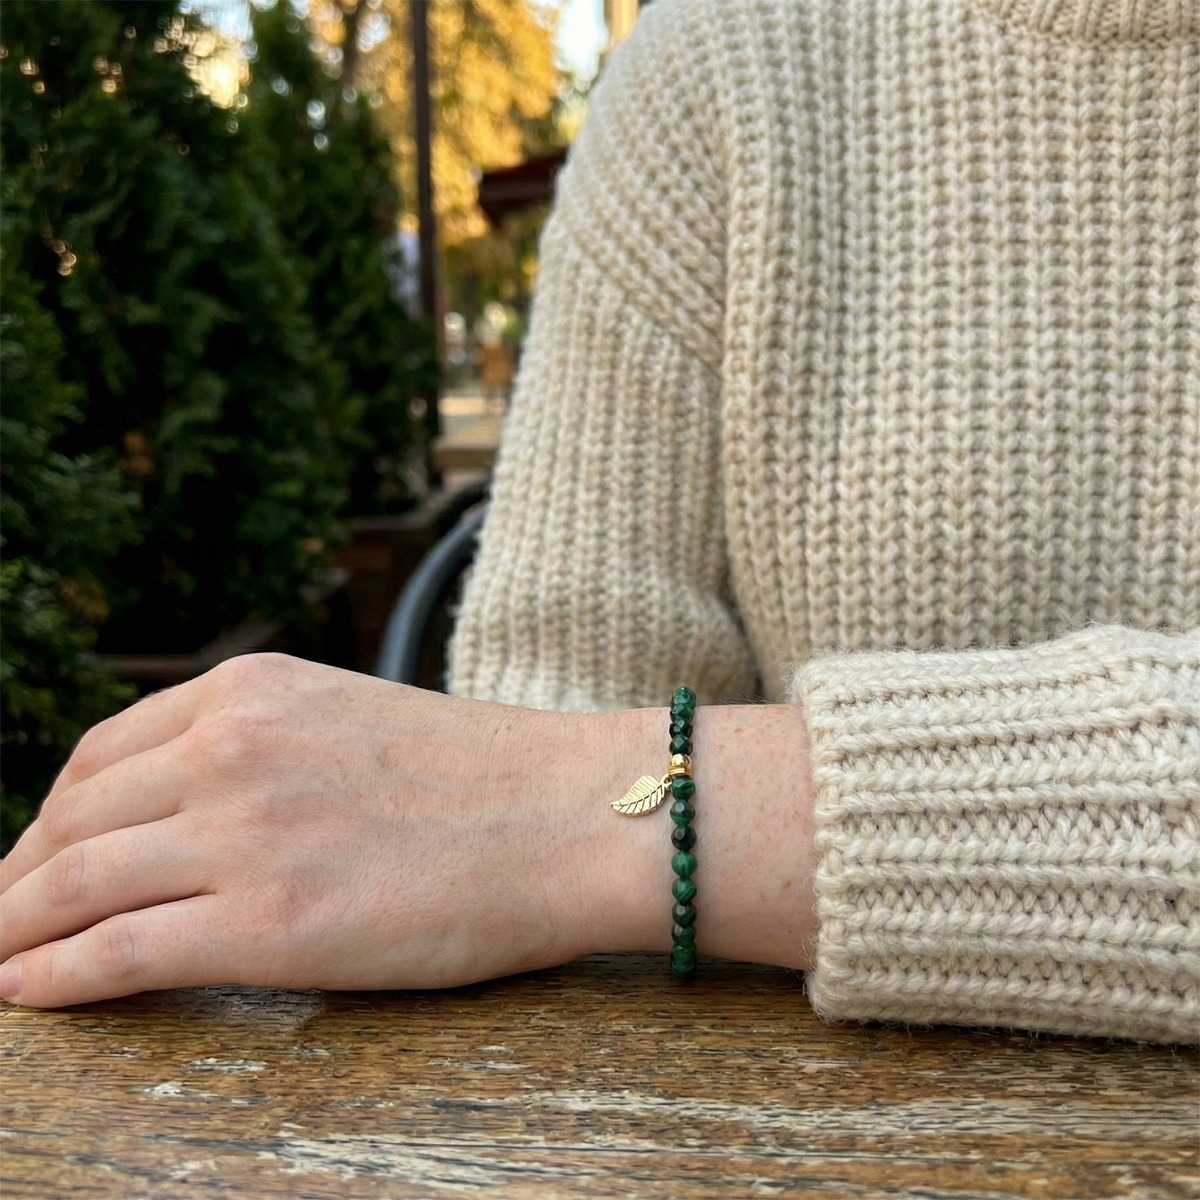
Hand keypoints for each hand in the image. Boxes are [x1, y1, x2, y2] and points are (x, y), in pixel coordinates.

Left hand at [0, 654, 816, 1008]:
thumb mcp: (353, 721)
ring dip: (13, 930)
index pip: (101, 753)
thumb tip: (195, 812)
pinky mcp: (266, 922)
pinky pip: (117, 950)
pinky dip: (53, 976)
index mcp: (251, 691)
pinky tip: (24, 993)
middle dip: (18, 878)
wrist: (570, 815)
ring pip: (72, 884)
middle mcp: (231, 747)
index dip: (50, 815)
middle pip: (73, 818)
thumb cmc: (485, 776)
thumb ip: (267, 747)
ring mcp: (244, 831)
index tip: (36, 856)